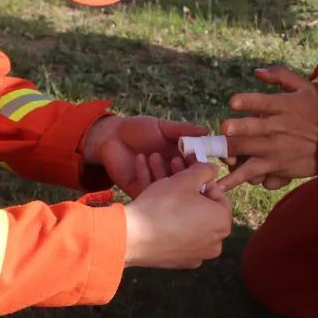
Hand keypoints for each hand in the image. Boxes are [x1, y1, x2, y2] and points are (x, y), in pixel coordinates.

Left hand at [81, 116, 207, 196]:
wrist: (110, 137)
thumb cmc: (138, 129)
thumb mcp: (163, 127)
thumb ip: (184, 130)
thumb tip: (207, 130)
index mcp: (179, 159)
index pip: (194, 166)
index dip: (197, 164)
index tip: (198, 157)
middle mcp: (169, 175)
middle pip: (183, 181)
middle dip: (182, 172)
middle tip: (177, 159)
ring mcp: (154, 184)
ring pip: (166, 188)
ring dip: (163, 173)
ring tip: (155, 155)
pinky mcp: (138, 190)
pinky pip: (146, 189)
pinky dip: (144, 174)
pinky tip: (140, 157)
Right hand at [123, 163, 231, 267]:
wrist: (131, 236)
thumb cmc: (164, 205)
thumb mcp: (186, 180)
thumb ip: (204, 170)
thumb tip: (213, 169)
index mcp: (222, 224)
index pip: (218, 194)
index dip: (202, 179)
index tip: (187, 171)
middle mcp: (213, 243)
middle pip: (200, 205)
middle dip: (185, 185)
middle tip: (171, 167)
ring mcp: (194, 255)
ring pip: (186, 217)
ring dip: (173, 194)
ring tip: (156, 175)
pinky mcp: (176, 261)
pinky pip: (176, 232)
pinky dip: (167, 216)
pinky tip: (152, 196)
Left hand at [216, 66, 317, 191]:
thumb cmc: (316, 112)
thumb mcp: (304, 88)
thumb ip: (281, 75)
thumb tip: (257, 72)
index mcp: (283, 107)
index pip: (263, 102)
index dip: (248, 102)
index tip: (233, 102)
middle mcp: (277, 128)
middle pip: (252, 130)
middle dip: (236, 130)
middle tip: (224, 129)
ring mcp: (274, 150)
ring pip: (248, 153)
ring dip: (231, 154)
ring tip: (218, 157)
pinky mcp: (275, 167)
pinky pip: (253, 174)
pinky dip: (236, 179)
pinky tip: (219, 185)